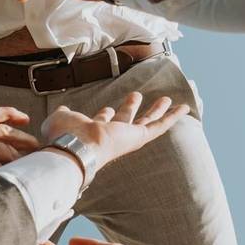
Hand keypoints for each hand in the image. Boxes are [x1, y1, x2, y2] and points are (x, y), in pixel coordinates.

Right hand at [0, 105, 38, 203]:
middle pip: (4, 131)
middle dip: (24, 139)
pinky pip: (4, 168)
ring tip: (32, 166)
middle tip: (38, 146)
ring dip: (21, 160)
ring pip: (8, 151)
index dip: (9, 113)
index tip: (24, 118)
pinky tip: (22, 180)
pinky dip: (14, 175)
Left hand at [42, 91, 188, 169]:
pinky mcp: (139, 137)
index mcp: (93, 134)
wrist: (75, 148)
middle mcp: (112, 137)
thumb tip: (63, 110)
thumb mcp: (59, 119)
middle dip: (130, 109)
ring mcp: (127, 138)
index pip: (102, 123)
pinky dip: (173, 117)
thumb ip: (63, 115)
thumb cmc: (63, 136)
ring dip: (156, 111)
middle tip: (137, 96)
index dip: (104, 115)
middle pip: (125, 121)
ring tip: (167, 99)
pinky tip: (184, 108)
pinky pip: (159, 126)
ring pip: (146, 123)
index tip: (107, 110)